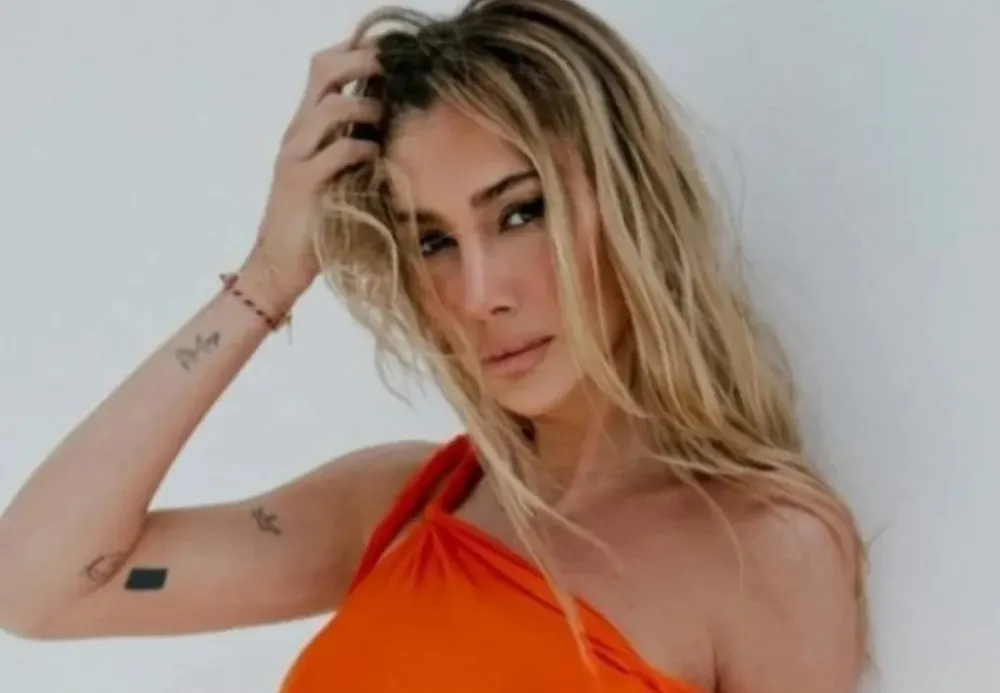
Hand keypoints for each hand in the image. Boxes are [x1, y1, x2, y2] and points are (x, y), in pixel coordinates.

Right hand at [242, 39, 382, 310]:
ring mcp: (295, 156)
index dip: (354, 52)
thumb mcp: (336, 176)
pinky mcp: (301, 184)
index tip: (390, 55)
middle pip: (323, 71)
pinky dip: (362, 149)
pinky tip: (377, 158)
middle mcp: (297, 134)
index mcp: (305, 127)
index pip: (323, 68)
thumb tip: (398, 128)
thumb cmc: (318, 223)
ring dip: (365, 107)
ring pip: (329, 108)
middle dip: (361, 61)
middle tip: (393, 68)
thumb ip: (354, 147)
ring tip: (386, 119)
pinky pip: (336, 152)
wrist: (279, 265)